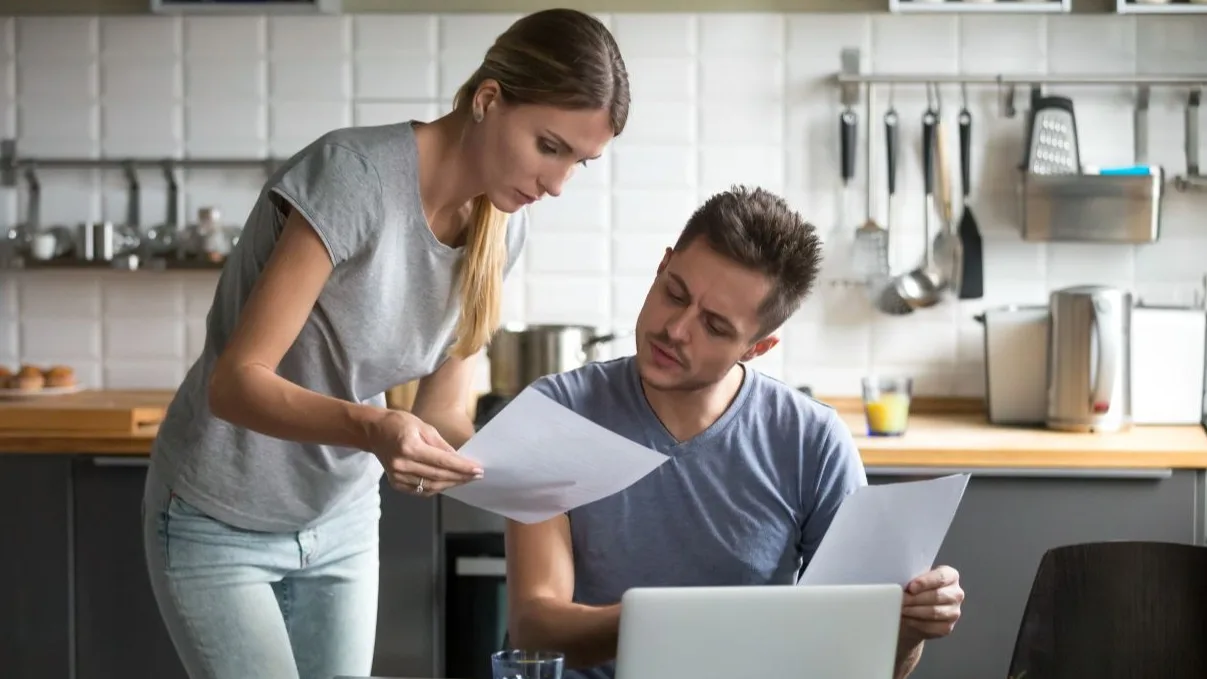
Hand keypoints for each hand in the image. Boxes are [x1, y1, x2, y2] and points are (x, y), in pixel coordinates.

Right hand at [367, 409, 482, 495]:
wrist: (374, 431)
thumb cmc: (398, 424)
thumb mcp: (423, 427)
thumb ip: (441, 445)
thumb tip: (458, 459)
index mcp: (409, 447)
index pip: (442, 462)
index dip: (462, 467)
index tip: (477, 469)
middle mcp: (401, 464)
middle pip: (438, 475)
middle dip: (460, 477)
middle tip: (476, 475)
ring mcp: (397, 476)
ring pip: (431, 486)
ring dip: (451, 483)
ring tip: (465, 479)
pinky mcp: (396, 483)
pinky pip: (421, 490)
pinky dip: (436, 488)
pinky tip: (447, 482)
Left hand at [900, 565, 963, 643]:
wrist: (916, 610)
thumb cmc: (915, 590)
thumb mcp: (914, 578)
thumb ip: (912, 577)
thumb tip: (900, 582)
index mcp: (951, 576)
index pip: (941, 577)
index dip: (925, 582)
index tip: (911, 587)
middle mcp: (956, 593)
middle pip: (936, 596)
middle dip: (915, 598)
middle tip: (900, 599)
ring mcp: (954, 612)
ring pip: (933, 612)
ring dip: (913, 611)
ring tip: (900, 608)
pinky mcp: (947, 627)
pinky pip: (930, 626)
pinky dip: (915, 622)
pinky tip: (906, 618)